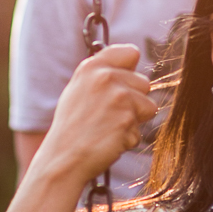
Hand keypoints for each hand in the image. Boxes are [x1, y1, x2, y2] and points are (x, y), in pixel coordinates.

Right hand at [39, 44, 155, 182]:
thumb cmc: (72, 127)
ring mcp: (118, 97)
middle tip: (108, 116)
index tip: (122, 84)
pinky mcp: (127, 119)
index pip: (131, 52)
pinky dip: (128, 138)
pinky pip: (140, 130)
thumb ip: (103, 75)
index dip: (131, 70)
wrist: (63, 158)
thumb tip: (132, 62)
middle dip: (134, 101)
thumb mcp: (78, 90)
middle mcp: (106, 76)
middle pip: (145, 83)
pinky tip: (108, 140)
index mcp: (92, 66)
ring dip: (133, 121)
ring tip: (108, 128)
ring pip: (148, 106)